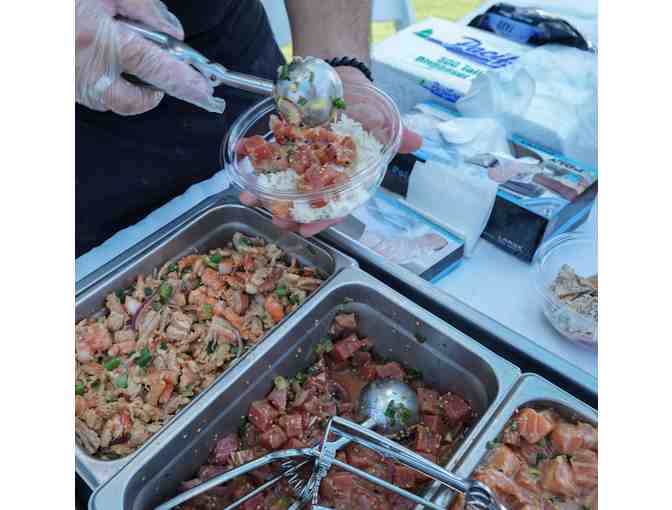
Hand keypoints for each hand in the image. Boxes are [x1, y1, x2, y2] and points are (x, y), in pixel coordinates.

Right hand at [76, 0, 225, 114]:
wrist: (20, 11)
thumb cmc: (63, 3)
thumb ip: (145, 9)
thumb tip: (173, 33)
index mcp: (102, 40)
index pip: (156, 69)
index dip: (184, 82)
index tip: (204, 91)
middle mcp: (87, 69)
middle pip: (135, 100)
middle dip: (157, 95)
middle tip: (168, 82)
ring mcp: (72, 83)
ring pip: (115, 103)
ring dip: (133, 92)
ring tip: (134, 66)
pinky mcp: (63, 88)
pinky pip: (96, 97)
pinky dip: (110, 87)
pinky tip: (108, 65)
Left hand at [240, 67, 421, 236]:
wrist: (344, 81)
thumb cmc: (365, 109)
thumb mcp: (383, 124)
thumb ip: (397, 137)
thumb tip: (417, 142)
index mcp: (344, 178)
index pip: (335, 205)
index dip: (322, 220)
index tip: (306, 231)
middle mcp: (321, 174)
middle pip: (304, 201)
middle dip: (288, 213)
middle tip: (275, 220)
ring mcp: (300, 161)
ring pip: (281, 183)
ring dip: (264, 193)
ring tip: (249, 199)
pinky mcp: (284, 144)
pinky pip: (267, 155)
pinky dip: (252, 157)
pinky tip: (240, 162)